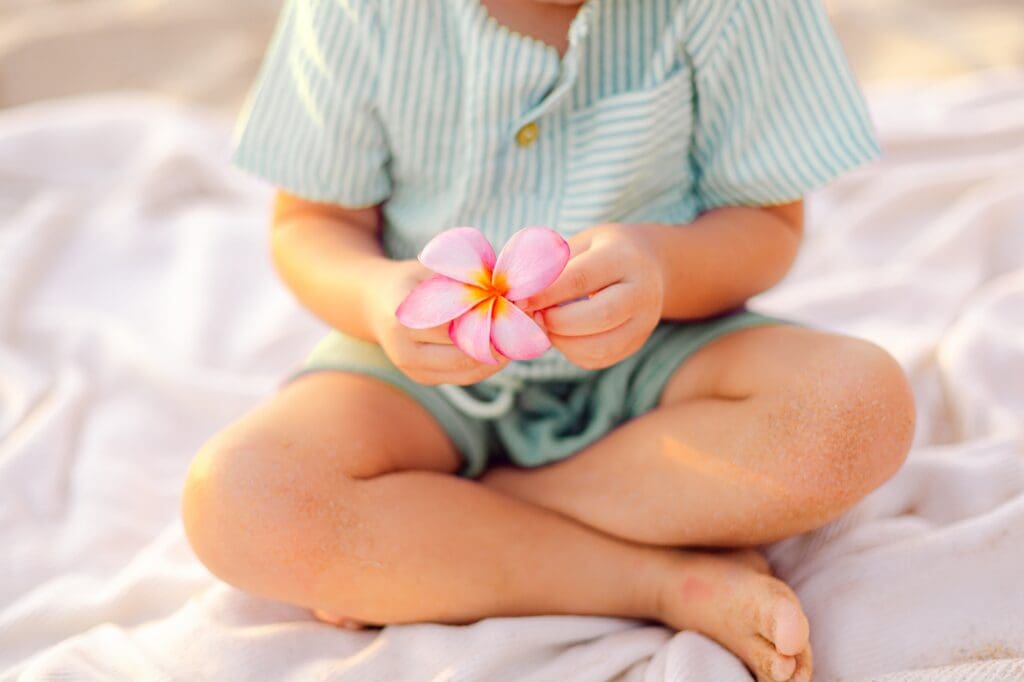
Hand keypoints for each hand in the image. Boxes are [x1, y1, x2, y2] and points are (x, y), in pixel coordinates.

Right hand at [368, 260, 509, 384]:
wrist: (372, 302)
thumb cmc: (411, 280)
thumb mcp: (433, 270)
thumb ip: (466, 281)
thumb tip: (511, 290)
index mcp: (404, 317)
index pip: (458, 323)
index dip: (492, 314)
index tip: (518, 303)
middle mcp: (403, 349)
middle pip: (466, 353)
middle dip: (501, 339)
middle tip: (527, 322)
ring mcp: (411, 369)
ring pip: (469, 370)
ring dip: (499, 355)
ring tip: (519, 335)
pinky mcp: (422, 379)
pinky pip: (464, 376)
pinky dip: (488, 363)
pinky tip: (503, 347)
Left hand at [520, 224, 664, 369]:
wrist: (649, 264)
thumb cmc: (602, 251)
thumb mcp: (581, 243)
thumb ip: (553, 265)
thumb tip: (516, 290)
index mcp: (623, 257)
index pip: (582, 278)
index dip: (546, 293)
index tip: (519, 299)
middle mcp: (641, 291)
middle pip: (600, 315)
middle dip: (557, 321)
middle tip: (533, 315)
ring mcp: (644, 322)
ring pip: (602, 346)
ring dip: (563, 342)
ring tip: (545, 326)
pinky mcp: (636, 343)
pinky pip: (600, 359)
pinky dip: (572, 352)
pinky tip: (562, 335)